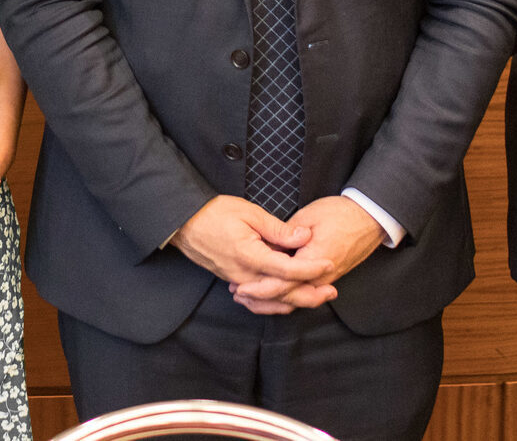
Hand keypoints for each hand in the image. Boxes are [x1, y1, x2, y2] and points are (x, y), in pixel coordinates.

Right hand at [171, 195, 327, 302]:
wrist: (184, 223)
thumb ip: (278, 229)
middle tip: (332, 291)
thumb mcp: (249, 213)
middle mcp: (244, 276)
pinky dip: (276, 303)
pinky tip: (287, 300)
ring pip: (271, 301)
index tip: (329, 264)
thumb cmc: (214, 213)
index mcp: (250, 256)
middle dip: (310, 295)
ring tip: (317, 296)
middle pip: (283, 294)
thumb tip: (304, 237)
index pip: (288, 269)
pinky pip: (259, 300)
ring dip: (296, 301)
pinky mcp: (234, 281)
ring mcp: (238, 281)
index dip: (311, 268)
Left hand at [230, 196, 384, 313]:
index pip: (284, 282)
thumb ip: (288, 234)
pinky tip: (272, 291)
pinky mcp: (328, 278)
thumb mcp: (310, 216)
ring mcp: (326, 279)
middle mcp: (321, 275)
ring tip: (249, 296)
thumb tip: (271, 247)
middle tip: (239, 294)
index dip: (261, 287)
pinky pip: (304, 292)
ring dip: (273, 300)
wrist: (370, 218)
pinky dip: (287, 295)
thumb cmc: (341, 213)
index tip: (241, 286)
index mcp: (315, 259)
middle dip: (262, 300)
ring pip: (297, 299)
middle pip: (289, 297)